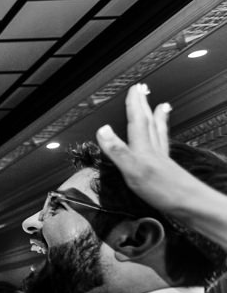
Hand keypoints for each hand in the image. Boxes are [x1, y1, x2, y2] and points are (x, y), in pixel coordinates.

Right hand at [96, 83, 178, 210]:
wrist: (188, 204)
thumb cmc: (162, 189)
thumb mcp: (132, 170)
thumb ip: (117, 150)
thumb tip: (103, 130)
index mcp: (143, 148)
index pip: (137, 120)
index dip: (134, 104)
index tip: (133, 89)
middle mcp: (154, 149)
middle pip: (149, 121)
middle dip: (144, 105)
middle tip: (143, 90)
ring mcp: (162, 158)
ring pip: (158, 132)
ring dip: (157, 117)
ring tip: (162, 106)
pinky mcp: (167, 168)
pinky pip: (163, 145)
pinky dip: (162, 137)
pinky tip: (162, 140)